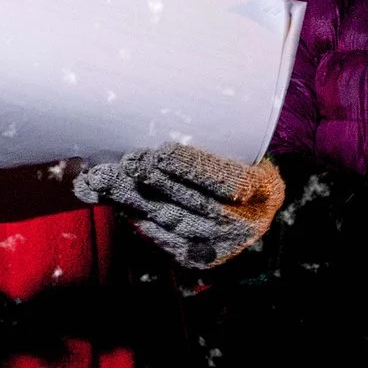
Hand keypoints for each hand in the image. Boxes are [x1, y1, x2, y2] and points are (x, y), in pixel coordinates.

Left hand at [73, 143, 284, 269]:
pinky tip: (115, 201)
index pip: (227, 181)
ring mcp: (221, 246)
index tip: (160, 153)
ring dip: (132, 199)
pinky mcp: (198, 257)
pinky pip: (163, 238)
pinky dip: (137, 218)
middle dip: (154, 182)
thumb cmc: (241, 161)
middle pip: (193, 204)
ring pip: (171, 221)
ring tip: (102, 179)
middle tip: (122, 163)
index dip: (191, 168)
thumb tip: (165, 110)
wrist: (250, 204)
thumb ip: (214, 136)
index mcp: (265, 190)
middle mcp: (247, 224)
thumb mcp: (242, 145)